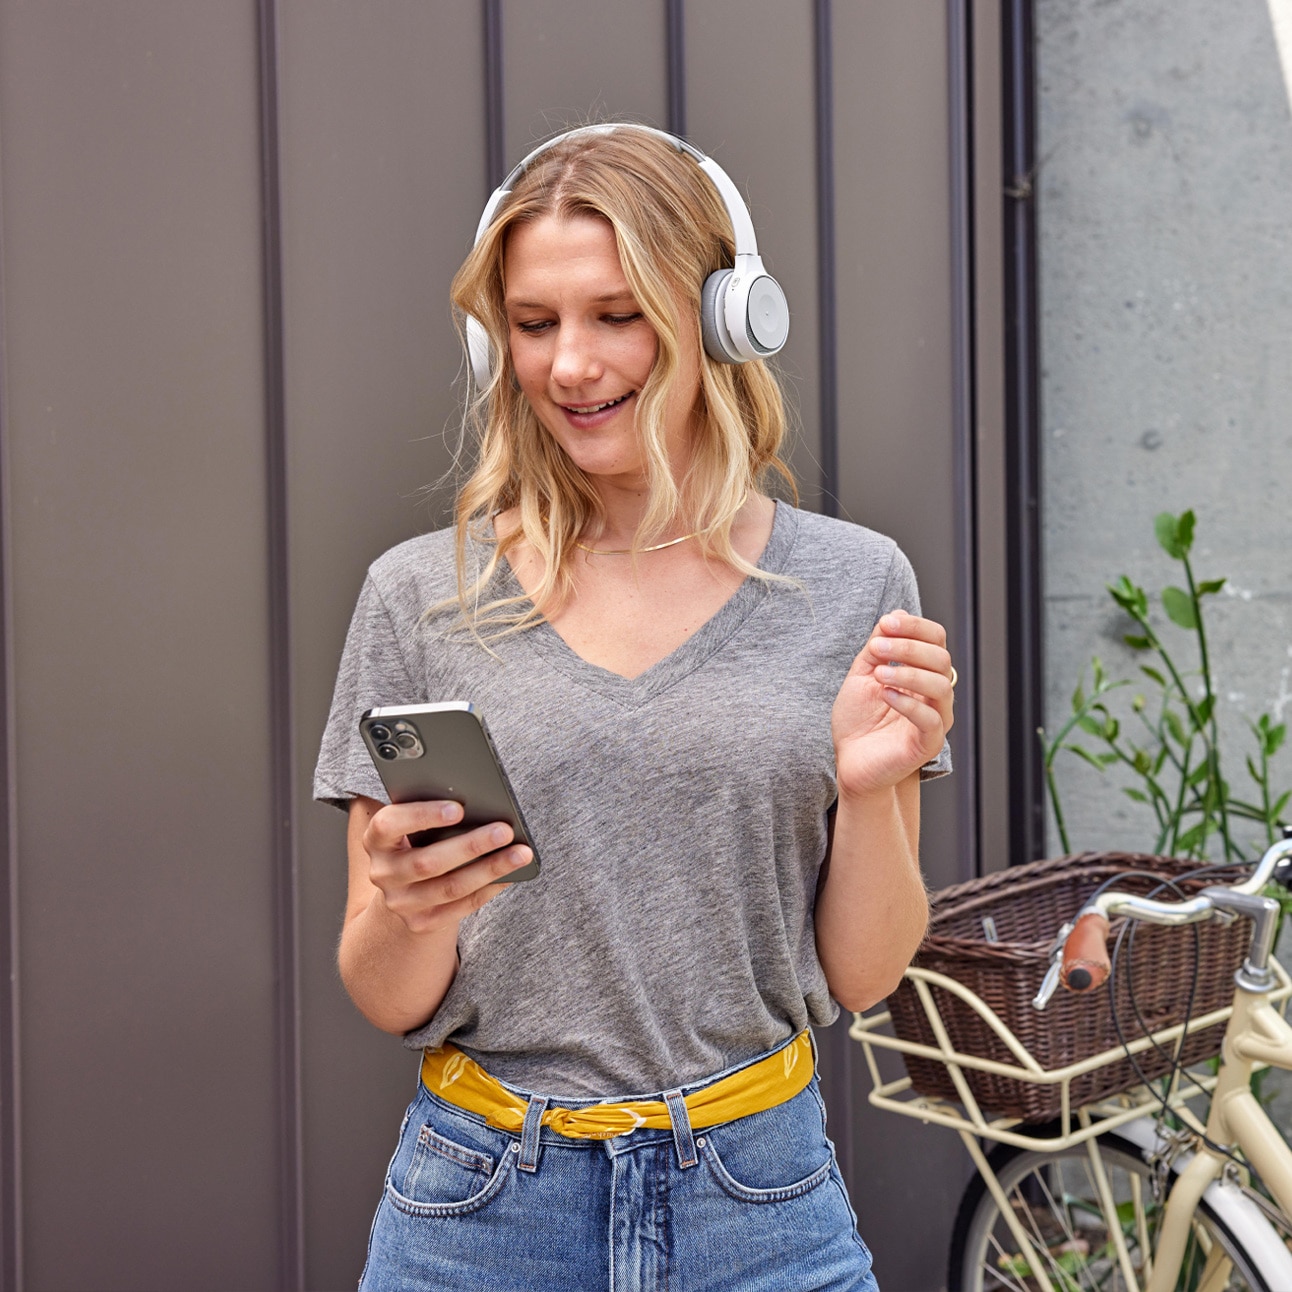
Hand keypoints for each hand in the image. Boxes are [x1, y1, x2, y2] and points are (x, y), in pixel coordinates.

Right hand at [360, 800, 532, 934]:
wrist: (403, 888)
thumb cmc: (417, 840)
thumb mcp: (413, 823)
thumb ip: (432, 809)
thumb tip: (479, 800)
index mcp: (376, 839)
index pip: (390, 825)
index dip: (422, 816)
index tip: (458, 808)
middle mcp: (383, 873)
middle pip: (428, 862)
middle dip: (471, 845)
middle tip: (505, 829)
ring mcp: (400, 902)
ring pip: (450, 887)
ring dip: (490, 869)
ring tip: (521, 853)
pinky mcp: (421, 923)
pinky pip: (462, 906)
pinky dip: (490, 888)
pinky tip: (511, 874)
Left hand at [831, 609, 953, 797]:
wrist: (851, 762)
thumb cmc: (858, 721)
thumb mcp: (862, 675)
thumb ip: (877, 648)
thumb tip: (895, 615)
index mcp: (922, 673)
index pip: (936, 640)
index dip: (915, 627)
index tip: (886, 623)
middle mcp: (934, 694)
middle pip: (941, 659)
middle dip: (909, 646)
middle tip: (878, 646)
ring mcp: (935, 718)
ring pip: (940, 686)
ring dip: (908, 673)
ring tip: (879, 674)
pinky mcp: (928, 743)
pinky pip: (931, 719)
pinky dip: (908, 702)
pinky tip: (885, 695)